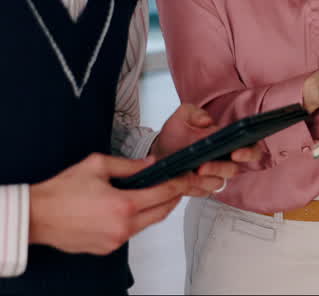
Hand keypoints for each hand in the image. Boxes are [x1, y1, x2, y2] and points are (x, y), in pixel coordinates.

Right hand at [28, 153, 188, 254]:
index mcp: (124, 205)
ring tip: (154, 194)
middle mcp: (123, 226)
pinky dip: (136, 221)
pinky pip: (131, 233)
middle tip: (178, 186)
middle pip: (162, 212)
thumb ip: (128, 165)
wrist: (37, 217)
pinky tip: (131, 209)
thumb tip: (151, 163)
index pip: (165, 193)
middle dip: (173, 198)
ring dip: (154, 210)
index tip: (189, 178)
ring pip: (147, 224)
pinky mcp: (107, 248)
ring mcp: (115, 240)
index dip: (181, 184)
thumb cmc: (62, 191)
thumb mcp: (97, 166)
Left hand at [152, 104, 260, 195]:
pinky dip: (194, 188)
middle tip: (203, 166)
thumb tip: (206, 121)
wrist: (159, 151)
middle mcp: (225, 161)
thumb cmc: (176, 134)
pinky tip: (185, 182)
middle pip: (234, 169)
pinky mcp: (201, 189)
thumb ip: (194, 113)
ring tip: (192, 172)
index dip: (248, 152)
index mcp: (229, 142)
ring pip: (218, 183)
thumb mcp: (182, 116)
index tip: (236, 152)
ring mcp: (213, 176)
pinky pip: (202, 192)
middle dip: (220, 168)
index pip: (250, 148)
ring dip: (205, 178)